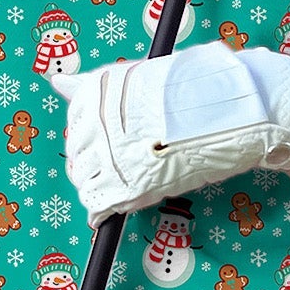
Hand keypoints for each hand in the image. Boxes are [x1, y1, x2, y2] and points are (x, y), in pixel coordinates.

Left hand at [49, 43, 289, 224]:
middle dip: (94, 163)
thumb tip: (55, 81)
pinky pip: (98, 204)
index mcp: (97, 91)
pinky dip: (101, 210)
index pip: (76, 124)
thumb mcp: (138, 78)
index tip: (114, 141)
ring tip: (126, 183)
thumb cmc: (192, 91)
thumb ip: (94, 87)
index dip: (94, 137)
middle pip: (77, 153)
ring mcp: (111, 153)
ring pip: (85, 180)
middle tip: (125, 164)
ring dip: (99, 186)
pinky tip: (110, 211)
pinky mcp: (129, 184)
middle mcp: (96, 121)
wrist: (234, 109)